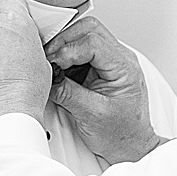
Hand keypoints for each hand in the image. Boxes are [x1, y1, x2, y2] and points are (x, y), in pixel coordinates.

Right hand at [43, 17, 168, 163]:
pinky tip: (57, 69)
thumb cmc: (120, 134)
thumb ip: (66, 92)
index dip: (67, 50)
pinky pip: (80, 49)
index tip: (51, 64)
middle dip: (63, 40)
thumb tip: (46, 75)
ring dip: (63, 46)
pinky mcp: (100, 67)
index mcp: (124, 67)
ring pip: (83, 35)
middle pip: (88, 29)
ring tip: (51, 65)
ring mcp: (111, 61)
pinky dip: (65, 55)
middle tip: (47, 59)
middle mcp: (120, 59)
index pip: (92, 42)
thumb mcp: (90, 115)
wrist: (130, 146)